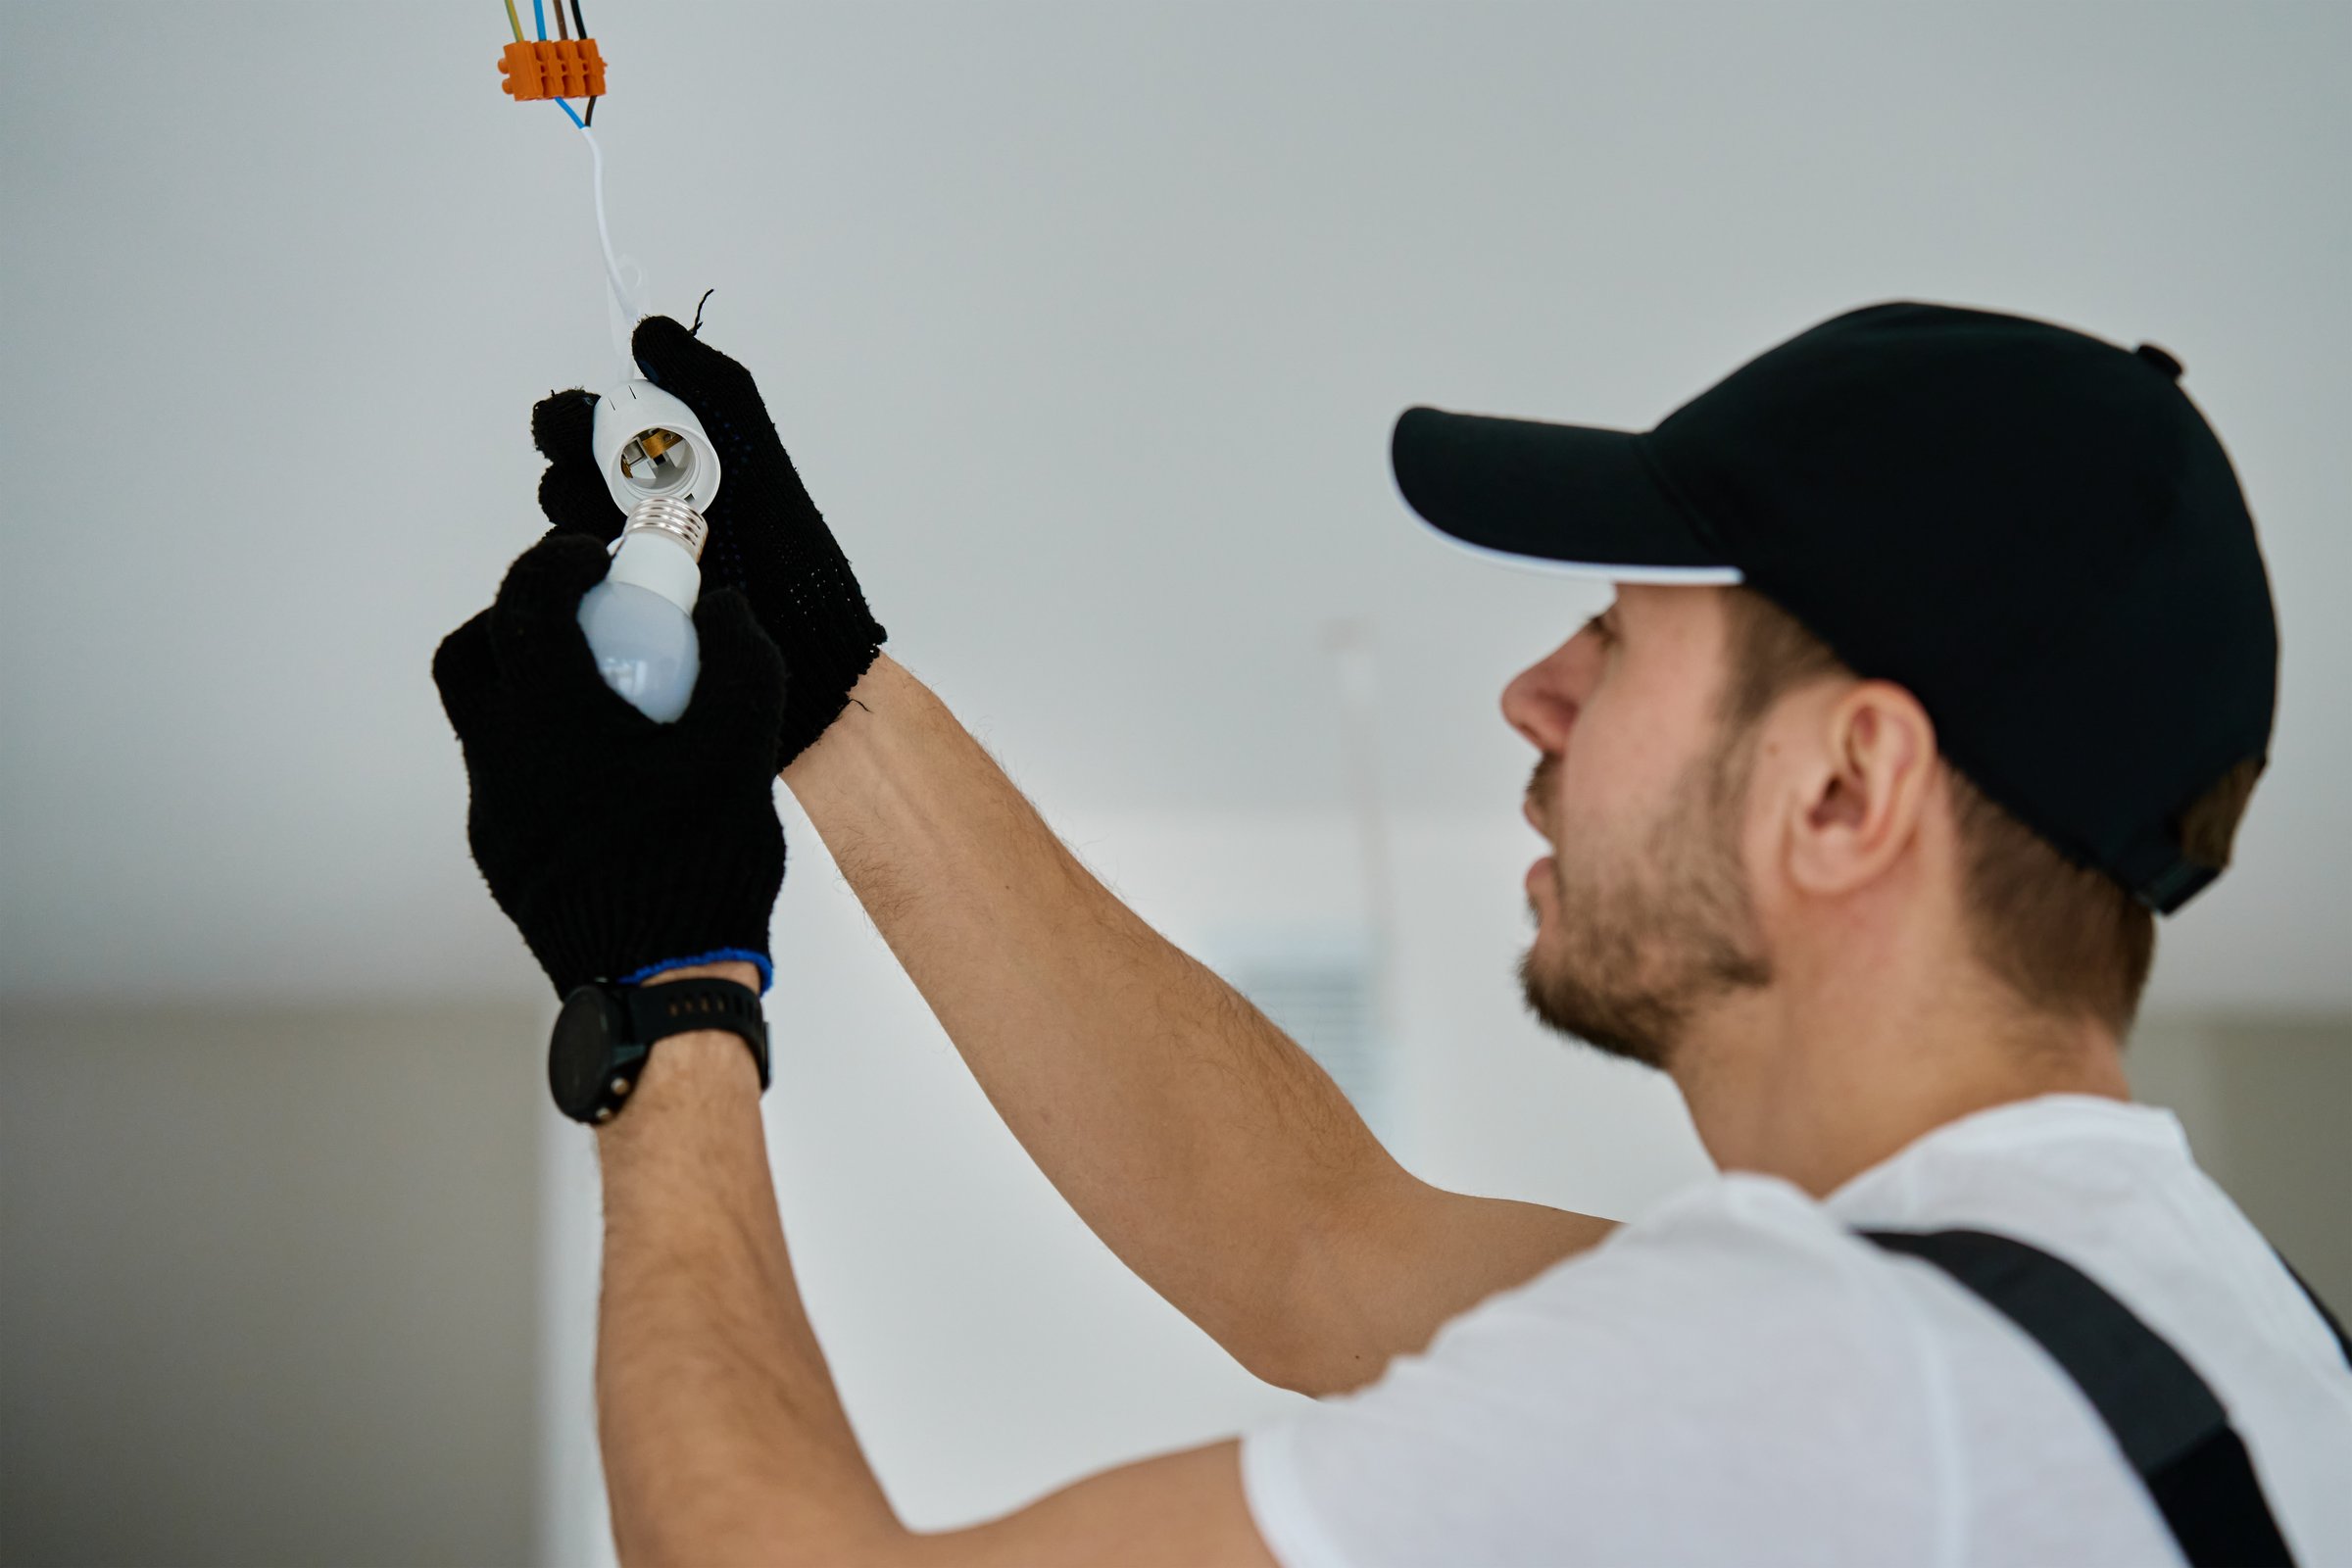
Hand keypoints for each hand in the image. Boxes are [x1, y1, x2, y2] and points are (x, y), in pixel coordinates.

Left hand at [432, 529, 789, 996]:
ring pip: (486, 721)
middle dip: (521, 617)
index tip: (594, 558)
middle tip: (582, 616)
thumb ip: (740, 664)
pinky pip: (509, 777)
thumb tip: (724, 611)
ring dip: (531, 687)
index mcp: (551, 723)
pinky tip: (610, 772)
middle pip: (472, 654)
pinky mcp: (504, 855)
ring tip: (604, 696)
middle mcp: (501, 761)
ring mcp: (494, 813)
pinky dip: (546, 750)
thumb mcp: (742, 751)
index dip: (555, 563)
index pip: (524, 605)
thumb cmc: (700, 868)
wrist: (661, 982)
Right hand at [532, 315, 887, 772]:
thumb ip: (713, 387)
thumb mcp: (759, 460)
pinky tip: (611, 582)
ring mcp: (622, 564)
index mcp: (665, 463)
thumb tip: (649, 329)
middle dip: (570, 469)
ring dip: (575, 521)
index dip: (574, 421)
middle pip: (560, 471)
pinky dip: (578, 576)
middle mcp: (634, 510)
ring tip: (619, 537)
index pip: (586, 425)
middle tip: (602, 487)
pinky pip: (568, 586)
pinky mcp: (615, 616)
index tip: (588, 430)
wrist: (809, 647)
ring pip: (559, 526)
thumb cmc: (789, 553)